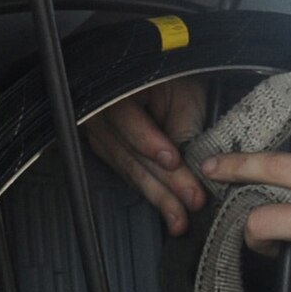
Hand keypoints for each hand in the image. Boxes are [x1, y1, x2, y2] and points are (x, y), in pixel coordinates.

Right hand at [83, 79, 209, 234]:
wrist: (157, 74)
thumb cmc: (172, 77)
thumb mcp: (183, 93)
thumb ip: (182, 126)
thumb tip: (189, 164)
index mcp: (115, 92)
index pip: (129, 121)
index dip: (151, 142)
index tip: (173, 160)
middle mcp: (100, 115)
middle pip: (131, 154)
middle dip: (164, 182)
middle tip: (190, 201)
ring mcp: (100, 135)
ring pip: (130, 170)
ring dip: (159, 197)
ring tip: (180, 217)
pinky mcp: (108, 150)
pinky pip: (128, 175)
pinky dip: (150, 192)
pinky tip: (167, 208)